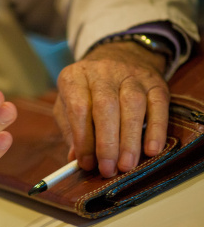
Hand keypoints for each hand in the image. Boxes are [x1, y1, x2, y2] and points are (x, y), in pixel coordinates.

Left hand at [53, 41, 168, 177]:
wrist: (117, 57)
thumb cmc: (87, 91)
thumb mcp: (68, 104)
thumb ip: (70, 131)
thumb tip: (76, 158)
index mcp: (75, 77)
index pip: (78, 108)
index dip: (83, 138)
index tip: (86, 163)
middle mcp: (102, 71)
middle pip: (106, 106)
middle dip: (107, 142)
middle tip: (108, 169)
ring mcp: (130, 74)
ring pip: (132, 105)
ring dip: (130, 139)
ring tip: (126, 165)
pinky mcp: (154, 82)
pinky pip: (158, 105)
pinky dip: (156, 129)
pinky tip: (151, 150)